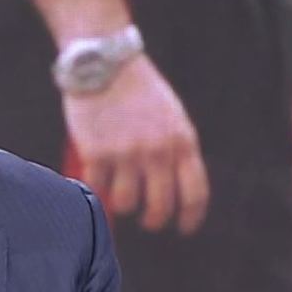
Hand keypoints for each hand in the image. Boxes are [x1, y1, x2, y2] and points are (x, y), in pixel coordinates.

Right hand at [63, 55, 208, 233]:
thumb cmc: (139, 89)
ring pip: (126, 203)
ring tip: (118, 190)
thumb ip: (177, 149)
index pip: (195, 194)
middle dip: (154, 220)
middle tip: (148, 220)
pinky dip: (96, 188)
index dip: (190, 218)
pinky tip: (97, 179)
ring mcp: (126, 153)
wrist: (105, 62)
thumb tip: (175, 189)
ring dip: (122, 203)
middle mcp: (157, 151)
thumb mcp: (172, 116)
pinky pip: (97, 188)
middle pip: (160, 207)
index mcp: (182, 141)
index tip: (183, 229)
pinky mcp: (96, 153)